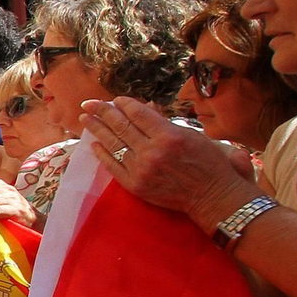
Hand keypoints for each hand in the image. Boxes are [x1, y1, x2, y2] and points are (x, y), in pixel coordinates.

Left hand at [80, 97, 258, 231]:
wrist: (212, 196)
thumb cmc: (207, 162)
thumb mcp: (191, 134)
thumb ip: (164, 122)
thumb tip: (145, 106)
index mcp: (168, 136)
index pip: (138, 114)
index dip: (123, 104)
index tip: (115, 100)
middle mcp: (152, 151)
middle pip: (121, 126)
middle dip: (102, 112)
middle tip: (88, 103)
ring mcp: (141, 169)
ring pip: (113, 144)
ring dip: (96, 129)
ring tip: (85, 119)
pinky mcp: (135, 185)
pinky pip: (113, 166)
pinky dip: (102, 153)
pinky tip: (94, 143)